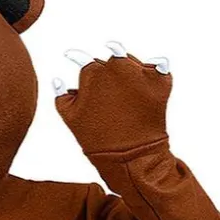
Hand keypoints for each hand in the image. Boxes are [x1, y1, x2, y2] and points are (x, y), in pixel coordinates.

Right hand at [53, 40, 171, 154]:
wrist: (130, 158)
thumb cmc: (97, 140)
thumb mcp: (71, 118)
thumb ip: (61, 95)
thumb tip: (58, 79)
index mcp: (92, 71)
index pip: (86, 62)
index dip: (88, 77)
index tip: (90, 84)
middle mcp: (117, 64)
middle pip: (110, 61)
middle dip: (108, 76)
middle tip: (110, 102)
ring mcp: (141, 71)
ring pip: (132, 62)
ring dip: (129, 74)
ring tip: (127, 101)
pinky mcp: (162, 79)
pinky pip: (158, 68)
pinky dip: (153, 78)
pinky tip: (145, 95)